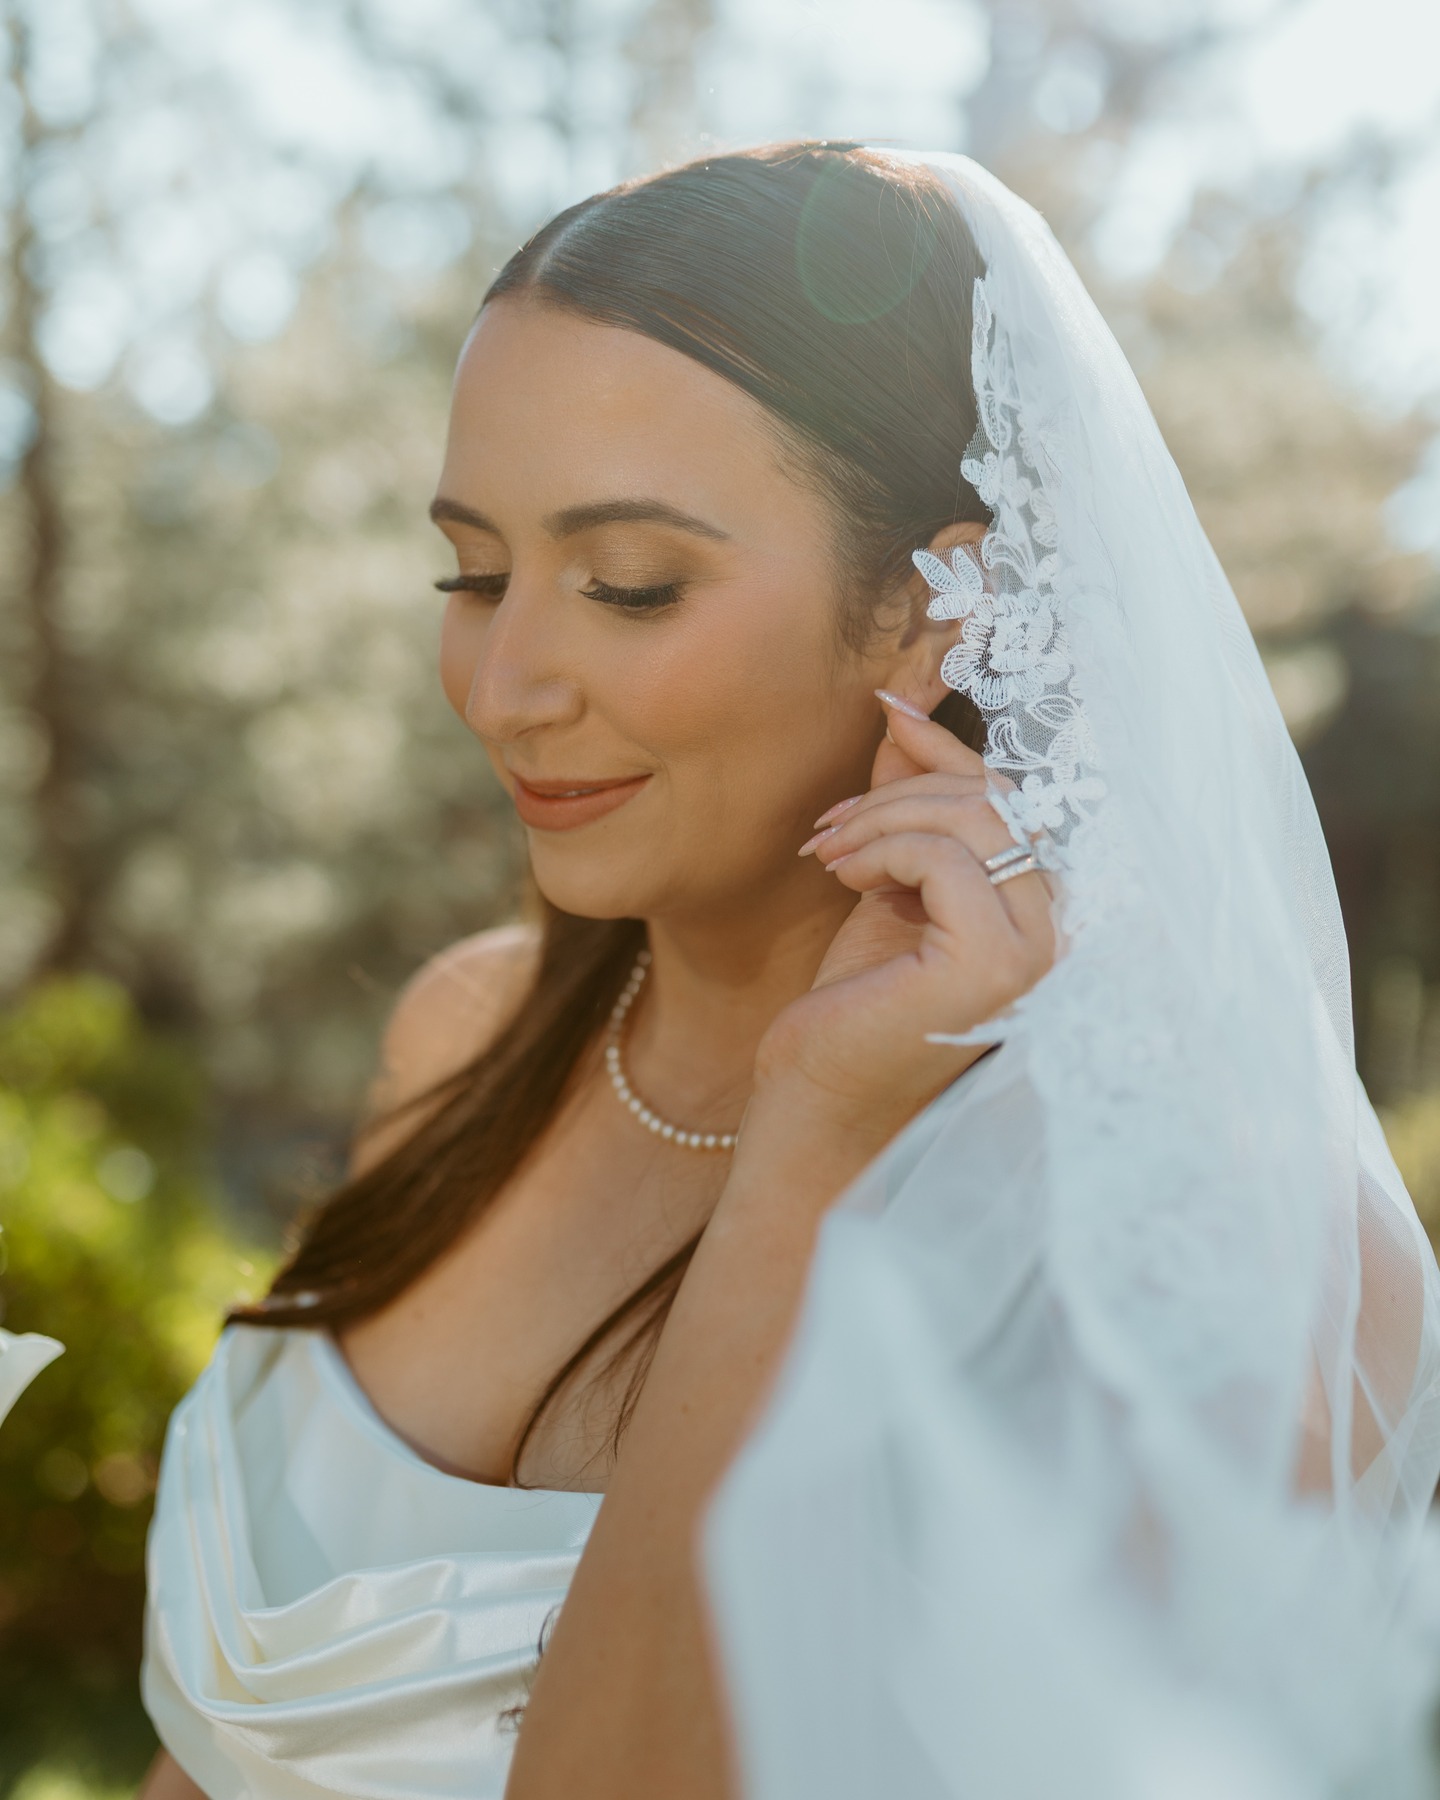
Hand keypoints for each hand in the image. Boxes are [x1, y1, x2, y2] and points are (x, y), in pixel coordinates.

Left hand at [753, 699, 1055, 1141]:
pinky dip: (883, 850)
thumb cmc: (853, 1004)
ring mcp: (1037, 952)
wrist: (819, 1101)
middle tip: (828, 824)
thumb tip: (903, 706)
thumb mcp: (884, 882)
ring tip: (826, 851)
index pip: (1012, 799)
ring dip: (881, 818)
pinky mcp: (996, 965)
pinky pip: (944, 857)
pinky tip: (843, 878)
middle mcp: (1061, 932)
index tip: (887, 706)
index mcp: (1043, 911)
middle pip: (994, 800)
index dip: (950, 747)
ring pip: (970, 820)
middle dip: (901, 789)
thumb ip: (905, 805)